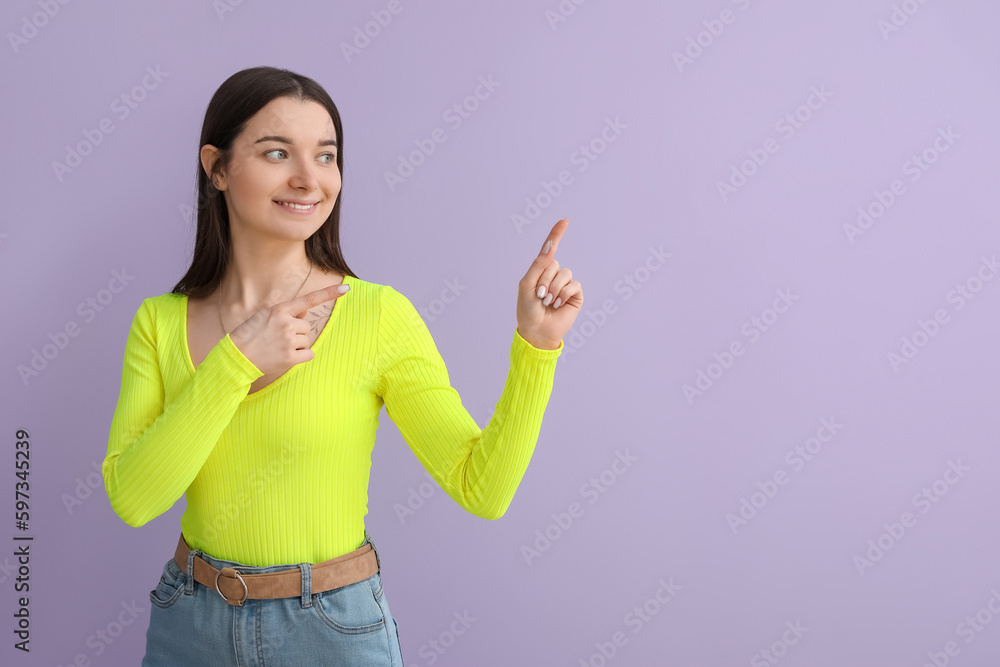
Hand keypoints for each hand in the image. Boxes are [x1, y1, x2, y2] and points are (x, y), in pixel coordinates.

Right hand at [228, 284, 348, 373]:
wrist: (237, 357)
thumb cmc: (250, 335)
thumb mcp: (265, 316)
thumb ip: (287, 313)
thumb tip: (305, 312)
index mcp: (280, 310)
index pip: (309, 299)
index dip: (328, 293)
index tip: (345, 288)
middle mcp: (286, 323)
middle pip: (307, 327)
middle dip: (296, 332)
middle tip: (277, 338)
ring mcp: (289, 341)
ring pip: (307, 341)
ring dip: (297, 345)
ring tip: (277, 347)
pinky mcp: (291, 358)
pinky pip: (309, 354)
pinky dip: (301, 357)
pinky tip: (285, 356)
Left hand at [516, 218, 582, 348]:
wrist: (536, 330)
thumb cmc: (528, 309)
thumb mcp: (527, 284)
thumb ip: (539, 264)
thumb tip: (551, 245)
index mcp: (540, 271)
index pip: (550, 249)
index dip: (557, 234)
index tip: (565, 220)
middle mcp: (554, 275)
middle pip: (554, 264)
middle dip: (544, 280)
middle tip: (539, 296)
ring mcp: (565, 285)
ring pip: (564, 274)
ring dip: (553, 289)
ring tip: (548, 302)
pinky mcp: (575, 295)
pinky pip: (573, 285)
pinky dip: (563, 294)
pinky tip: (557, 305)